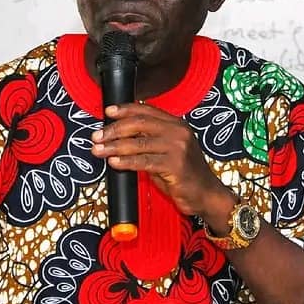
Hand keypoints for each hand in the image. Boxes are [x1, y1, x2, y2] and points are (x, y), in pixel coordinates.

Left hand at [91, 103, 235, 221]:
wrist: (206, 194)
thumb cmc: (183, 174)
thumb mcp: (167, 151)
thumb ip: (149, 141)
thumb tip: (120, 136)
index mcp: (177, 124)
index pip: (147, 111)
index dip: (125, 109)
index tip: (108, 112)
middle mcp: (178, 132)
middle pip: (140, 124)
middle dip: (114, 129)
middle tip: (97, 136)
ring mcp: (178, 148)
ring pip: (138, 143)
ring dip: (114, 147)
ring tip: (99, 150)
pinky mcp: (175, 166)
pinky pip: (144, 161)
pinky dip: (126, 161)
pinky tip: (114, 162)